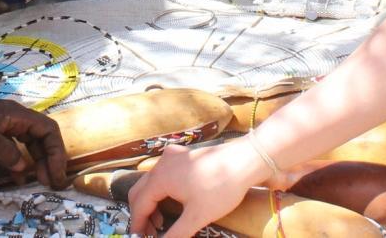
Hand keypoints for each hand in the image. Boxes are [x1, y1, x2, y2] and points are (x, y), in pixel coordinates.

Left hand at [0, 95, 68, 188]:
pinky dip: (20, 161)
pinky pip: (13, 147)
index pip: (48, 130)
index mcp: (14, 114)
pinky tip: (20, 176)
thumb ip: (9, 155)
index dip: (57, 152)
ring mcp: (0, 125)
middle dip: (50, 158)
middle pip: (41, 136)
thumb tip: (23, 167)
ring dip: (37, 160)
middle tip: (52, 183)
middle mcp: (11, 117)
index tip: (56, 174)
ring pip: (28, 142)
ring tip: (41, 180)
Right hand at [126, 141, 268, 237]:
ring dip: (153, 203)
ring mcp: (173, 156)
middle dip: (143, 214)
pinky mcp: (184, 155)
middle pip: (140, 191)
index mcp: (160, 178)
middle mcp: (162, 164)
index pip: (139, 205)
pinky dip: (162, 191)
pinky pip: (164, 174)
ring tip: (161, 222)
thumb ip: (176, 234)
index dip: (138, 224)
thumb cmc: (221, 187)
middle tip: (149, 233)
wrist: (247, 160)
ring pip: (152, 182)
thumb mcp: (197, 216)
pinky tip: (174, 201)